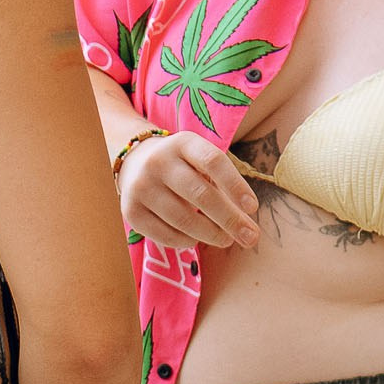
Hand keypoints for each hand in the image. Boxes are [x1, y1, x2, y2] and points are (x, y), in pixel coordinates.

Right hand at [117, 131, 259, 249]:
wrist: (134, 164)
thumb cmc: (182, 166)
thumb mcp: (199, 160)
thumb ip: (222, 183)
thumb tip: (245, 221)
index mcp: (182, 143)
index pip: (213, 162)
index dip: (235, 185)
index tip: (253, 208)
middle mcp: (158, 162)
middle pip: (201, 194)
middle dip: (230, 220)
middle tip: (250, 237)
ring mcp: (141, 187)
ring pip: (184, 219)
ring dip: (211, 234)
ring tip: (226, 239)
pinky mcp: (131, 211)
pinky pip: (165, 235)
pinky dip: (186, 241)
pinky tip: (196, 239)